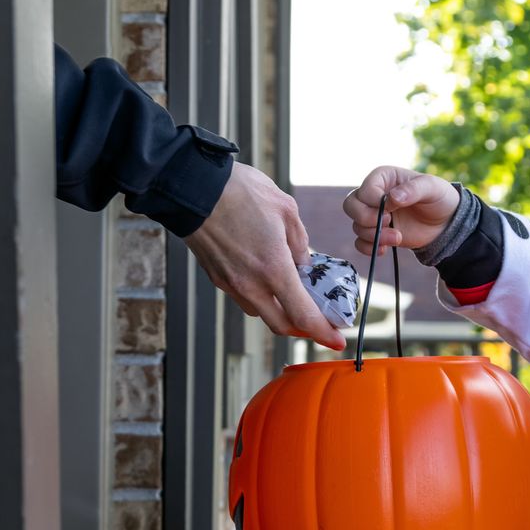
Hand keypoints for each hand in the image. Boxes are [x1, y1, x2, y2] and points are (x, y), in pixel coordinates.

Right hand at [185, 161, 346, 350]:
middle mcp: (250, 284)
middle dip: (304, 328)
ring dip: (280, 312)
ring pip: (261, 312)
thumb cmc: (240, 193)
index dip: (323, 333)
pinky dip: (261, 296)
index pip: (303, 316)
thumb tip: (304, 264)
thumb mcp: (286, 210)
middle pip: (282, 325)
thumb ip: (300, 243)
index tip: (337, 341)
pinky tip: (267, 278)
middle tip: (319, 320)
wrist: (193, 188)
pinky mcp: (216, 277)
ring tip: (294, 295)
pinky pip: (243, 297)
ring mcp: (230, 284)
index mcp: (273, 269)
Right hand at [342, 166, 461, 255]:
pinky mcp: (376, 233)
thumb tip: (393, 198)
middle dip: (366, 218)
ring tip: (399, 238)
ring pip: (356, 226)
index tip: (394, 207)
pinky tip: (385, 249)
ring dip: (375, 236)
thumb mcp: (432, 188)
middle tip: (389, 222)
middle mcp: (373, 195)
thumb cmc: (439, 198)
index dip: (375, 201)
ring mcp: (373, 215)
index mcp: (383, 178)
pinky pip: (360, 242)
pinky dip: (369, 248)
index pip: (365, 189)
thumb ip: (413, 189)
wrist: (445, 223)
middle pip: (350, 206)